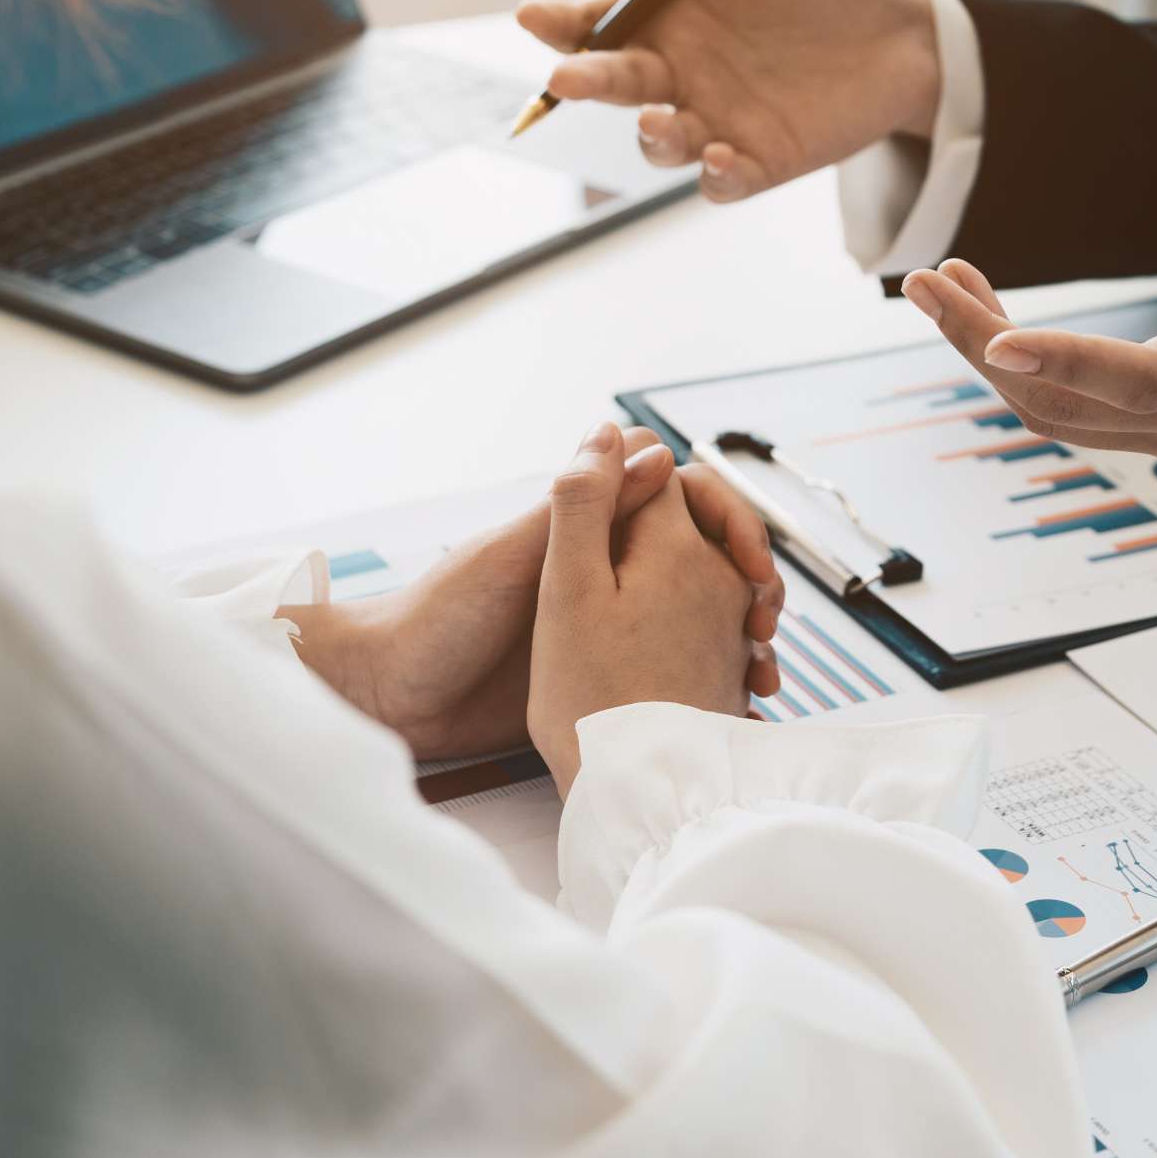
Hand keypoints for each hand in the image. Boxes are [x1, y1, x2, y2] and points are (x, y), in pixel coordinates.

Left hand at [286, 426, 776, 760]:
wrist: (392, 697)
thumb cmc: (436, 617)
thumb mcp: (509, 559)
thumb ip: (578, 512)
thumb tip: (652, 451)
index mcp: (583, 533)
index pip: (675, 501)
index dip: (721, 520)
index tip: (748, 560)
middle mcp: (602, 574)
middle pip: (699, 559)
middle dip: (743, 584)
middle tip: (764, 621)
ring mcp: (604, 626)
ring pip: (695, 617)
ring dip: (735, 637)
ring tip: (760, 672)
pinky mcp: (599, 676)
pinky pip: (670, 671)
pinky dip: (708, 682)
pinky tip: (730, 706)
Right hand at [514, 0, 938, 201]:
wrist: (906, 30)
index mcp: (674, 16)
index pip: (603, 21)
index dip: (563, 21)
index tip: (534, 14)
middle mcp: (683, 72)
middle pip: (617, 84)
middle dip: (587, 81)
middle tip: (570, 75)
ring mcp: (718, 119)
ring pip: (661, 142)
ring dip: (652, 136)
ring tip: (659, 120)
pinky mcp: (761, 161)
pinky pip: (723, 181)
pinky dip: (716, 176)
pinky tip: (723, 156)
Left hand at [900, 161, 1156, 515]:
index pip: (1141, 383)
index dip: (1066, 363)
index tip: (996, 338)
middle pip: (1063, 406)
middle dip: (980, 346)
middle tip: (918, 279)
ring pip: (1058, 418)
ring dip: (989, 357)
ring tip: (942, 284)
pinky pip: (1079, 416)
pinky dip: (1024, 371)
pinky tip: (999, 320)